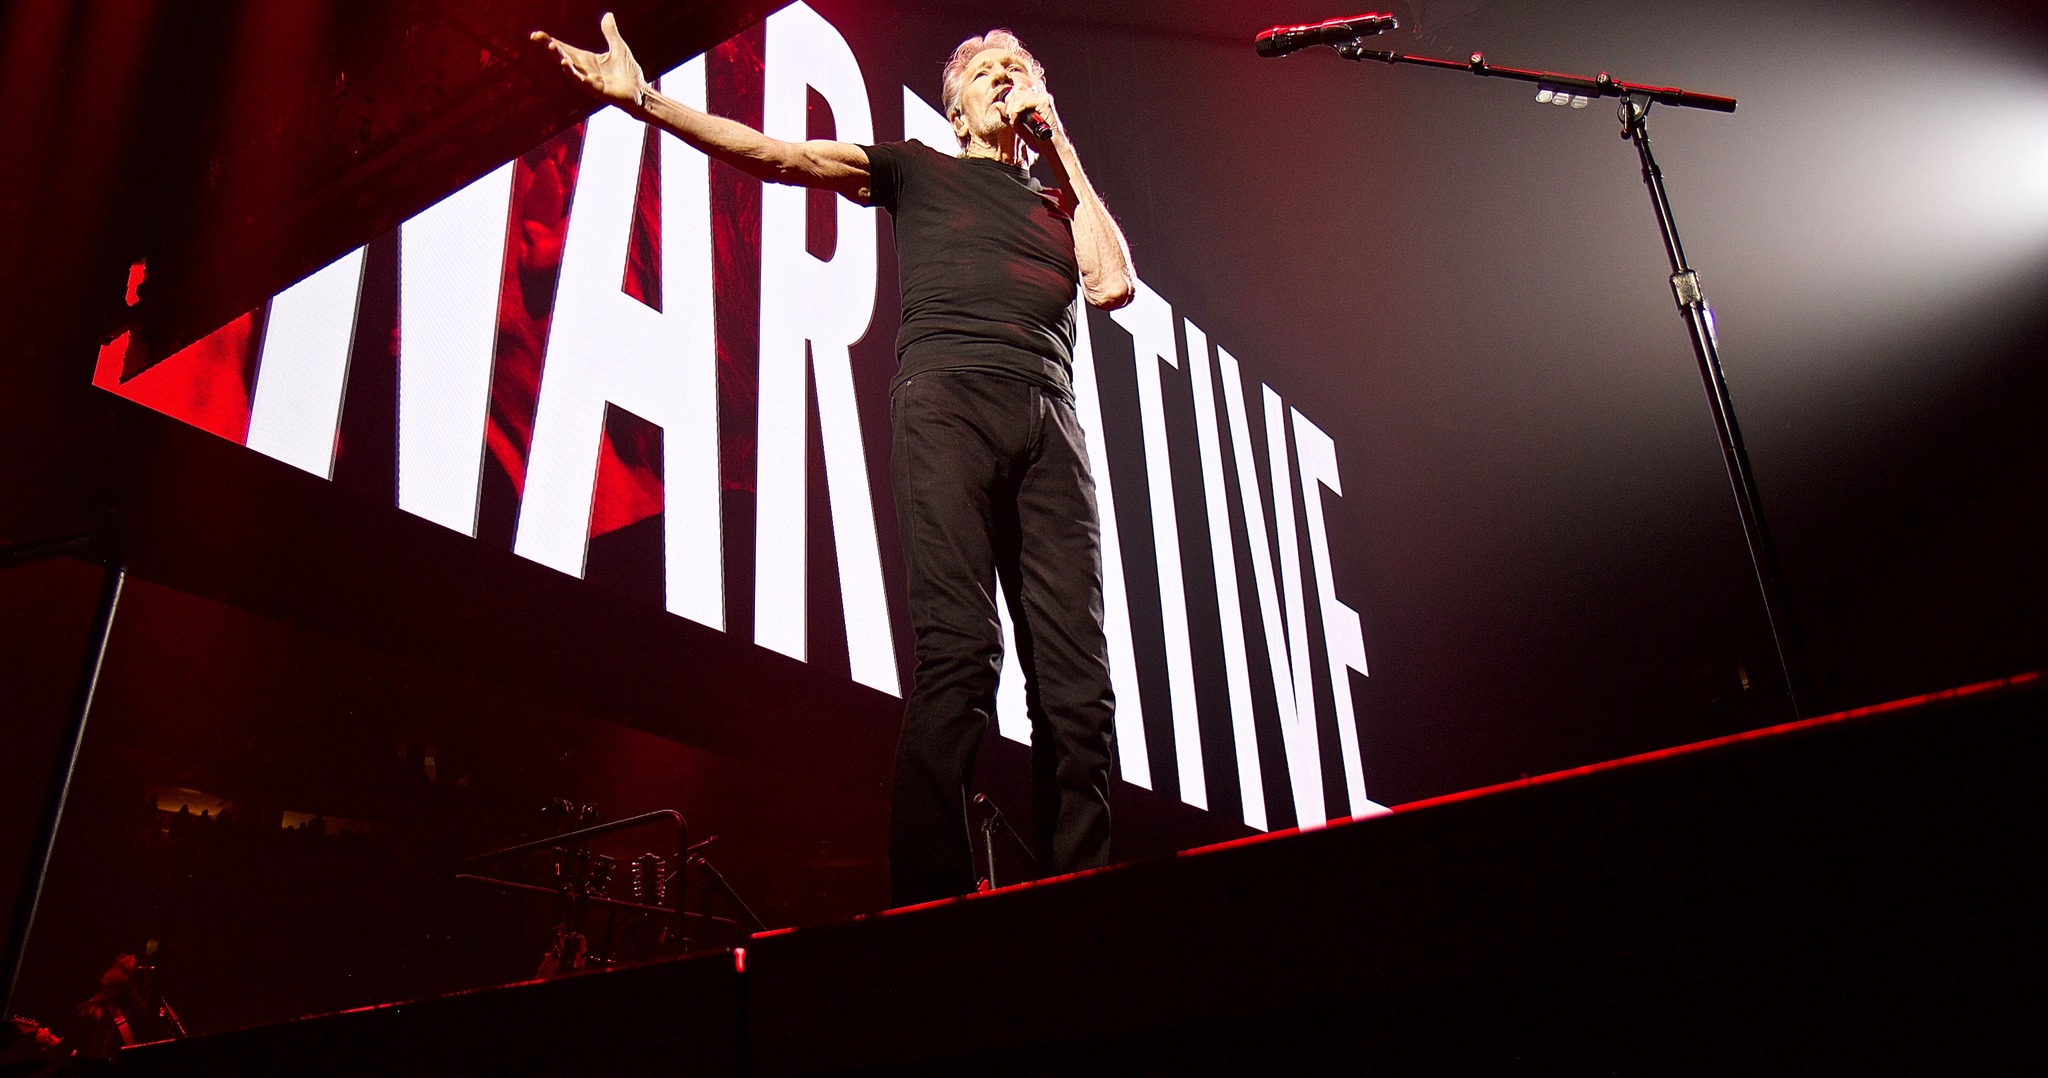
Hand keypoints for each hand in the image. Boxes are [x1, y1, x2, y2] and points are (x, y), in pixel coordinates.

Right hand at [530, 12, 646, 111]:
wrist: (640, 92)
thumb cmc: (629, 73)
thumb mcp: (618, 47)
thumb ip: (610, 32)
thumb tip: (608, 15)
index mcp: (587, 59)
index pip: (566, 48)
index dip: (551, 41)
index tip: (537, 34)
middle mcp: (584, 69)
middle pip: (563, 55)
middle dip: (550, 46)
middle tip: (536, 36)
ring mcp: (588, 79)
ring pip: (569, 67)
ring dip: (559, 57)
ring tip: (551, 46)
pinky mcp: (594, 89)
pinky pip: (580, 80)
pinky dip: (571, 72)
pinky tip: (564, 63)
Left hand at [1001, 83, 1060, 146]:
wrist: (1051, 147)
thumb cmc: (1038, 139)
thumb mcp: (1018, 127)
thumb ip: (1007, 115)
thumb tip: (997, 104)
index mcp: (1034, 100)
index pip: (1017, 90)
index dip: (1009, 102)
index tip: (1010, 117)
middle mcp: (1039, 96)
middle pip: (1017, 90)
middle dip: (1009, 105)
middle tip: (1012, 120)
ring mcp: (1043, 98)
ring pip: (1018, 95)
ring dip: (1012, 111)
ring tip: (1015, 123)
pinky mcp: (1045, 102)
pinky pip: (1023, 102)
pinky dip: (1016, 112)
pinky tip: (1017, 121)